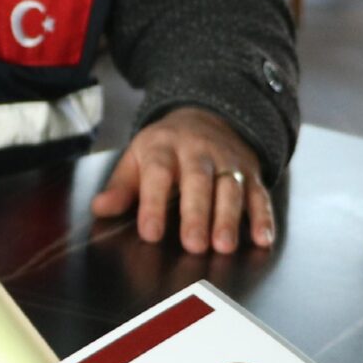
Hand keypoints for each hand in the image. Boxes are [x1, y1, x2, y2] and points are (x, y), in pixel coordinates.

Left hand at [89, 108, 273, 254]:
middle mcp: (198, 152)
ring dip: (229, 218)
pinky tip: (263, 238)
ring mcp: (227, 162)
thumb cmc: (166, 148)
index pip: (158, 173)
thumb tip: (100, 208)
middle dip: (197, 214)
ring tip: (224, 246)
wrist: (208, 116)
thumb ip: (121, 186)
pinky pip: (259, 194)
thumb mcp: (138, 158)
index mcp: (164, 148)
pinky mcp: (251, 174)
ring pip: (230, 189)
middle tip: (194, 245)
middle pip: (199, 181)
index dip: (154, 204)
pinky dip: (263, 217)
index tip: (151, 233)